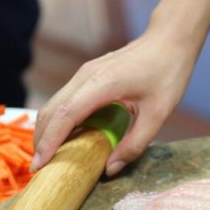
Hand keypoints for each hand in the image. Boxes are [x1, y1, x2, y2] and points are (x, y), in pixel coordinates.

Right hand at [32, 31, 195, 175]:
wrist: (169, 40)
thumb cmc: (167, 74)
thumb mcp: (158, 115)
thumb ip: (135, 144)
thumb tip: (110, 169)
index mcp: (102, 84)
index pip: (65, 115)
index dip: (49, 142)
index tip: (39, 166)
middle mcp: (86, 76)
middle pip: (50, 110)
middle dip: (41, 140)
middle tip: (40, 169)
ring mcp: (84, 73)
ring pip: (54, 104)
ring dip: (47, 130)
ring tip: (49, 157)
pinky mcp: (88, 74)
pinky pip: (65, 100)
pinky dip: (58, 120)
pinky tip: (65, 137)